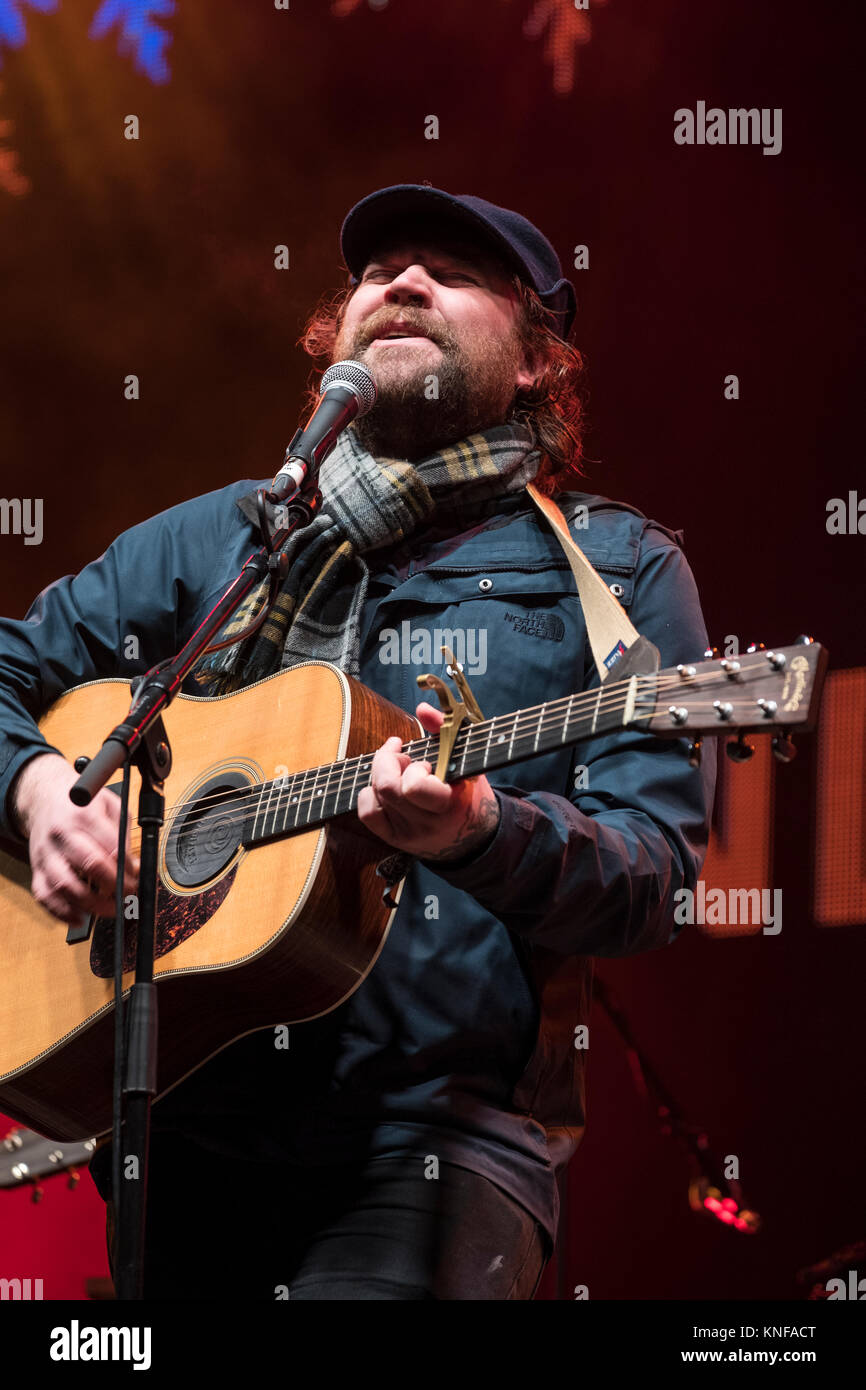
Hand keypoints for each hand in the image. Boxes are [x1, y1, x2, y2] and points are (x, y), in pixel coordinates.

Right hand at [12, 753, 140, 924]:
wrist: (44, 800)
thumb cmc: (80, 805)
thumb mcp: (109, 805)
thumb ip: (124, 833)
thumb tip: (135, 865)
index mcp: (83, 816)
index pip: (111, 846)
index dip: (128, 867)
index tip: (137, 876)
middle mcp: (62, 835)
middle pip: (90, 864)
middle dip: (115, 885)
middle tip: (129, 894)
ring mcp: (46, 854)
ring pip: (64, 884)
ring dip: (91, 903)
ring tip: (110, 910)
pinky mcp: (36, 869)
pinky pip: (44, 895)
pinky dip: (61, 912)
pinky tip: (79, 918)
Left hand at [356, 702, 499, 863]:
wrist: (474, 836)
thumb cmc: (470, 789)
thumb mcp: (466, 758)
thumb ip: (446, 729)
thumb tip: (422, 708)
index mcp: (450, 804)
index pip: (414, 787)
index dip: (413, 768)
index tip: (424, 761)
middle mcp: (428, 823)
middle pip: (387, 787)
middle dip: (388, 762)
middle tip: (402, 756)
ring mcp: (409, 834)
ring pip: (376, 795)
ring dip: (382, 774)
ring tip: (400, 770)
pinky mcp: (395, 839)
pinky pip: (368, 813)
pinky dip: (369, 793)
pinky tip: (384, 787)